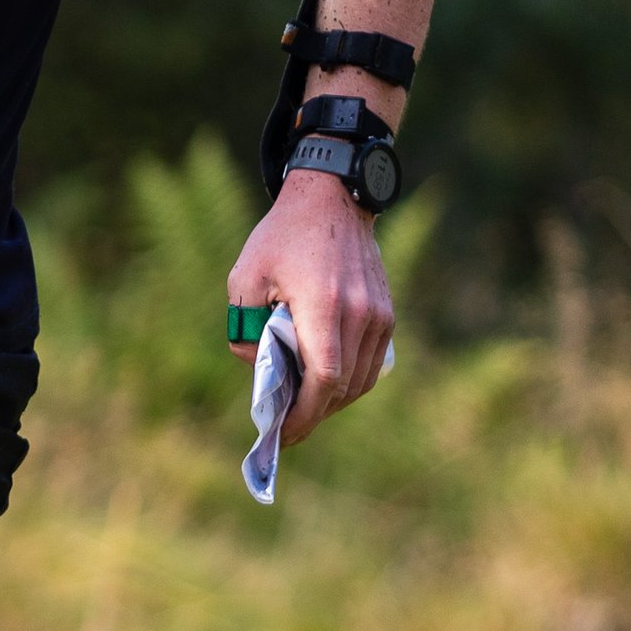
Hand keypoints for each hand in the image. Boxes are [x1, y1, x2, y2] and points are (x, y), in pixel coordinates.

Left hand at [226, 171, 393, 444]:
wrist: (332, 197)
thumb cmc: (282, 236)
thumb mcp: (245, 276)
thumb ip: (244, 326)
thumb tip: (255, 366)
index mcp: (324, 304)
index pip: (324, 378)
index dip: (305, 413)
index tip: (283, 433)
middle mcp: (359, 313)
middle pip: (343, 386)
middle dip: (314, 414)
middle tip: (286, 428)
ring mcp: (378, 314)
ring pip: (361, 379)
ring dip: (333, 401)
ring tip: (302, 409)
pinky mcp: (386, 312)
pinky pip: (371, 362)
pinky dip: (349, 380)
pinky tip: (324, 384)